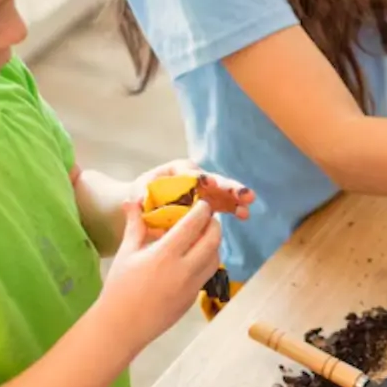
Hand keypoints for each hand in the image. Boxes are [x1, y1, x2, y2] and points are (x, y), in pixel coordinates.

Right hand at [98, 200, 223, 350]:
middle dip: (215, 225)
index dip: (202, 211)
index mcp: (165, 254)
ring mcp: (192, 286)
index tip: (203, 204)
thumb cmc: (119, 287)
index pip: (193, 225)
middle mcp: (184, 269)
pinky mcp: (193, 298)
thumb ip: (135, 226)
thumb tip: (133, 202)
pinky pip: (207, 274)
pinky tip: (196, 257)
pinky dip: (207, 261)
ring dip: (214, 244)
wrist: (122, 326)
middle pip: (213, 240)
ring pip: (215, 258)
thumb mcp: (126, 253)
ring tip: (204, 236)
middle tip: (208, 218)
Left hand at [134, 159, 254, 220]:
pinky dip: (234, 209)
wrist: (145, 208)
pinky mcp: (211, 203)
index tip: (204, 182)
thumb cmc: (142, 196)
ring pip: (223, 192)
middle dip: (227, 186)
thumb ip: (140, 194)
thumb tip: (140, 199)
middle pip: (213, 180)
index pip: (189, 173)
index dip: (198, 177)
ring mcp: (205, 190)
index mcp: (178, 171)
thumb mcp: (138, 192)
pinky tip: (244, 215)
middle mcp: (195, 177)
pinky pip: (224, 205)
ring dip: (236, 198)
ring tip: (248, 205)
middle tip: (242, 193)